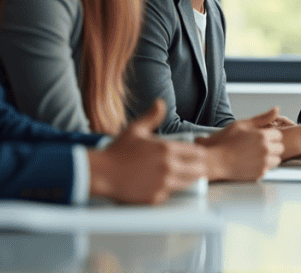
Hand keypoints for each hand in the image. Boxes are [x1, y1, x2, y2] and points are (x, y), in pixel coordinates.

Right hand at [88, 99, 206, 203]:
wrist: (101, 174)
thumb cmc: (118, 151)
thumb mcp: (136, 129)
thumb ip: (152, 116)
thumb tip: (160, 102)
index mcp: (167, 149)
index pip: (198, 153)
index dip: (198, 154)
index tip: (195, 155)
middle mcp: (169, 167)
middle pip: (199, 170)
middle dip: (198, 168)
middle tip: (191, 166)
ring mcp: (163, 184)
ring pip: (188, 183)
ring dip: (186, 179)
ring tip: (178, 174)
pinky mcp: (156, 198)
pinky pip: (171, 194)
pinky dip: (169, 190)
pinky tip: (161, 184)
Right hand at [196, 107, 284, 181]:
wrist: (215, 161)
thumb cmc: (226, 141)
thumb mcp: (242, 124)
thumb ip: (262, 118)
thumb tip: (276, 109)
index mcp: (262, 136)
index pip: (278, 135)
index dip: (270, 135)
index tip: (260, 137)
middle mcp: (265, 150)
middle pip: (280, 147)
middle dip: (272, 146)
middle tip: (258, 146)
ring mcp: (263, 163)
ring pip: (276, 159)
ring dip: (270, 157)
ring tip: (255, 154)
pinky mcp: (259, 174)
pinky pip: (268, 169)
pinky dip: (262, 166)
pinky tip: (251, 162)